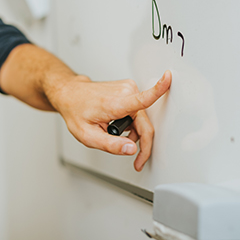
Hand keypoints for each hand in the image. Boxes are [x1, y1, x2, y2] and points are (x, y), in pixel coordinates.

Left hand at [51, 70, 171, 170]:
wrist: (70, 94)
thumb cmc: (76, 111)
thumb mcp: (88, 135)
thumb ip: (111, 145)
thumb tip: (131, 149)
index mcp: (115, 103)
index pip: (142, 98)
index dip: (159, 89)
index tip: (169, 77)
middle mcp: (124, 92)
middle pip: (145, 125)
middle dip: (142, 144)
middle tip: (137, 161)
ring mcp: (128, 88)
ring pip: (143, 120)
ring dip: (134, 133)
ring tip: (116, 137)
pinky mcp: (129, 89)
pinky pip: (139, 112)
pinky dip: (132, 124)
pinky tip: (119, 126)